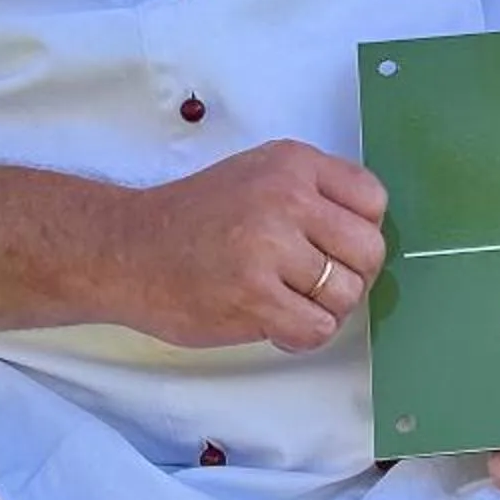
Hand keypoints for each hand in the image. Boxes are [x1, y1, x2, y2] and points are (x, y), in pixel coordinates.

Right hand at [109, 140, 388, 354]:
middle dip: (352, 276)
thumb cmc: (195, 218)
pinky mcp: (254, 296)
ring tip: (289, 303)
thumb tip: (367, 235)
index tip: (335, 248)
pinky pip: (317, 328)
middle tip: (319, 285)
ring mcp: (269, 248)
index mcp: (294, 163)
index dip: (361, 232)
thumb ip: (313, 193)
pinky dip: (301, 335)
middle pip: (369, 251)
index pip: (373, 200)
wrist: (126, 251)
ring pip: (347, 295)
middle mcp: (287, 198)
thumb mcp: (258, 176)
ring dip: (324, 310)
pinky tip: (275, 323)